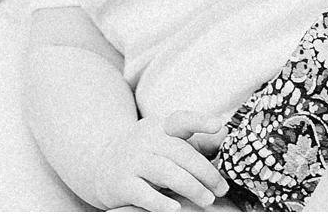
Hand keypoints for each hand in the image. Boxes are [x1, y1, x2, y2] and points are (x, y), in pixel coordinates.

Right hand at [84, 111, 230, 211]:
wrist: (102, 167)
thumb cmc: (147, 155)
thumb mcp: (168, 142)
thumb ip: (197, 141)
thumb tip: (225, 135)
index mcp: (161, 127)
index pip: (181, 120)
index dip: (200, 121)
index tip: (218, 125)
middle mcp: (145, 139)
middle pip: (181, 153)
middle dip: (206, 172)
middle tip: (221, 189)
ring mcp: (132, 161)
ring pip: (166, 172)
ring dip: (192, 187)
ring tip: (207, 200)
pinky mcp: (122, 183)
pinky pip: (144, 193)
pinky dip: (161, 201)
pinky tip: (175, 208)